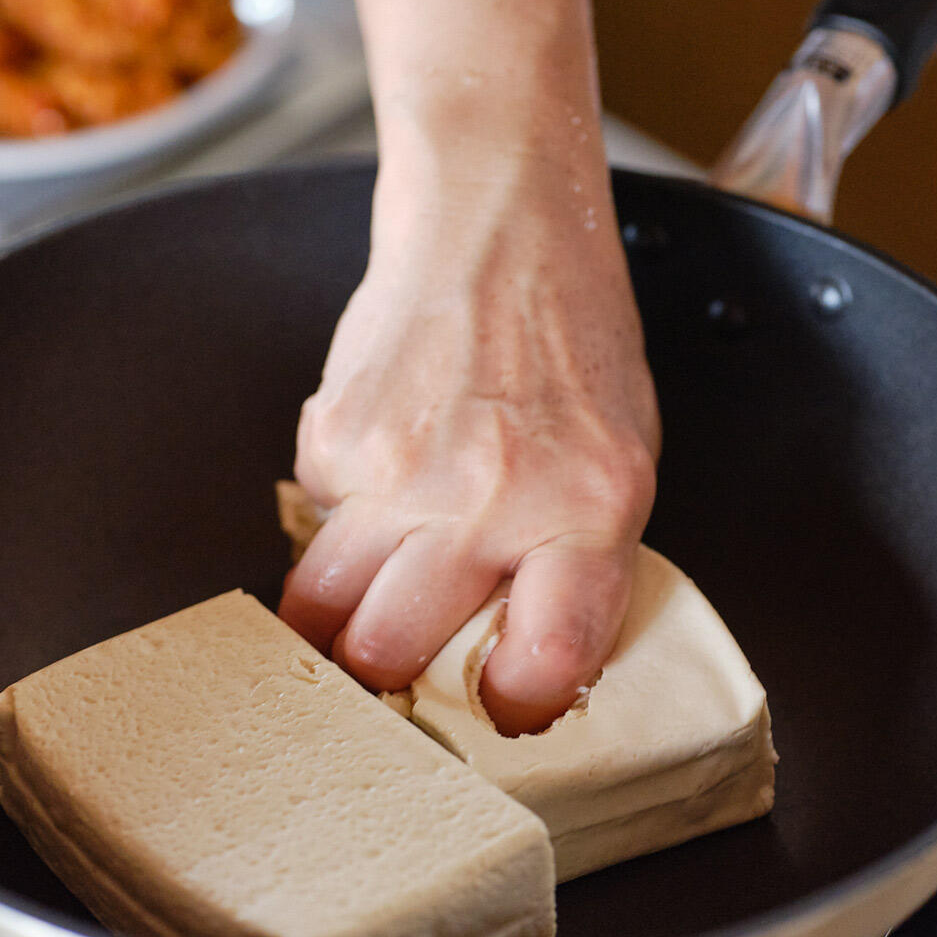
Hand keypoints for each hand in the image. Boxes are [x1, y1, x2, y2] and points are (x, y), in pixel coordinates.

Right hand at [279, 157, 658, 736]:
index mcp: (589, 512)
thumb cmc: (570, 345)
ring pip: (321, 607)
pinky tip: (383, 473)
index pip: (543, 662)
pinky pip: (316, 519)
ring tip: (362, 600)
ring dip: (335, 618)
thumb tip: (515, 655)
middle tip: (400, 665)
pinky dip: (340, 517)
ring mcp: (402, 470)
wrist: (499, 226)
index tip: (503, 709)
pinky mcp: (337, 436)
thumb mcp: (621, 461)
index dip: (513, 708)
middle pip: (388, 652)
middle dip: (384, 677)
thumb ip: (575, 562)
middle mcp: (492, 499)